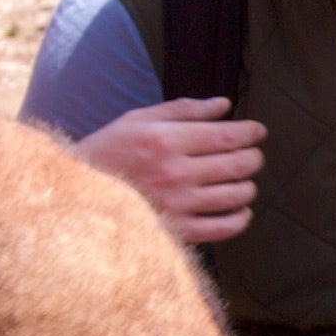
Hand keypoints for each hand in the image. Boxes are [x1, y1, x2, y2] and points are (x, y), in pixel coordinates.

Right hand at [72, 96, 263, 246]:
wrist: (77, 195)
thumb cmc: (108, 152)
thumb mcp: (138, 120)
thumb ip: (183, 110)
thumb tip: (223, 104)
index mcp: (166, 140)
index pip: (226, 136)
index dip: (250, 133)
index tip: (258, 132)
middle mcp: (175, 172)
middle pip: (236, 164)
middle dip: (253, 158)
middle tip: (253, 156)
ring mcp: (177, 204)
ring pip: (235, 195)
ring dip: (248, 186)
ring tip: (244, 181)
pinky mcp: (176, 230)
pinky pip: (223, 228)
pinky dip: (240, 219)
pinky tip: (240, 211)